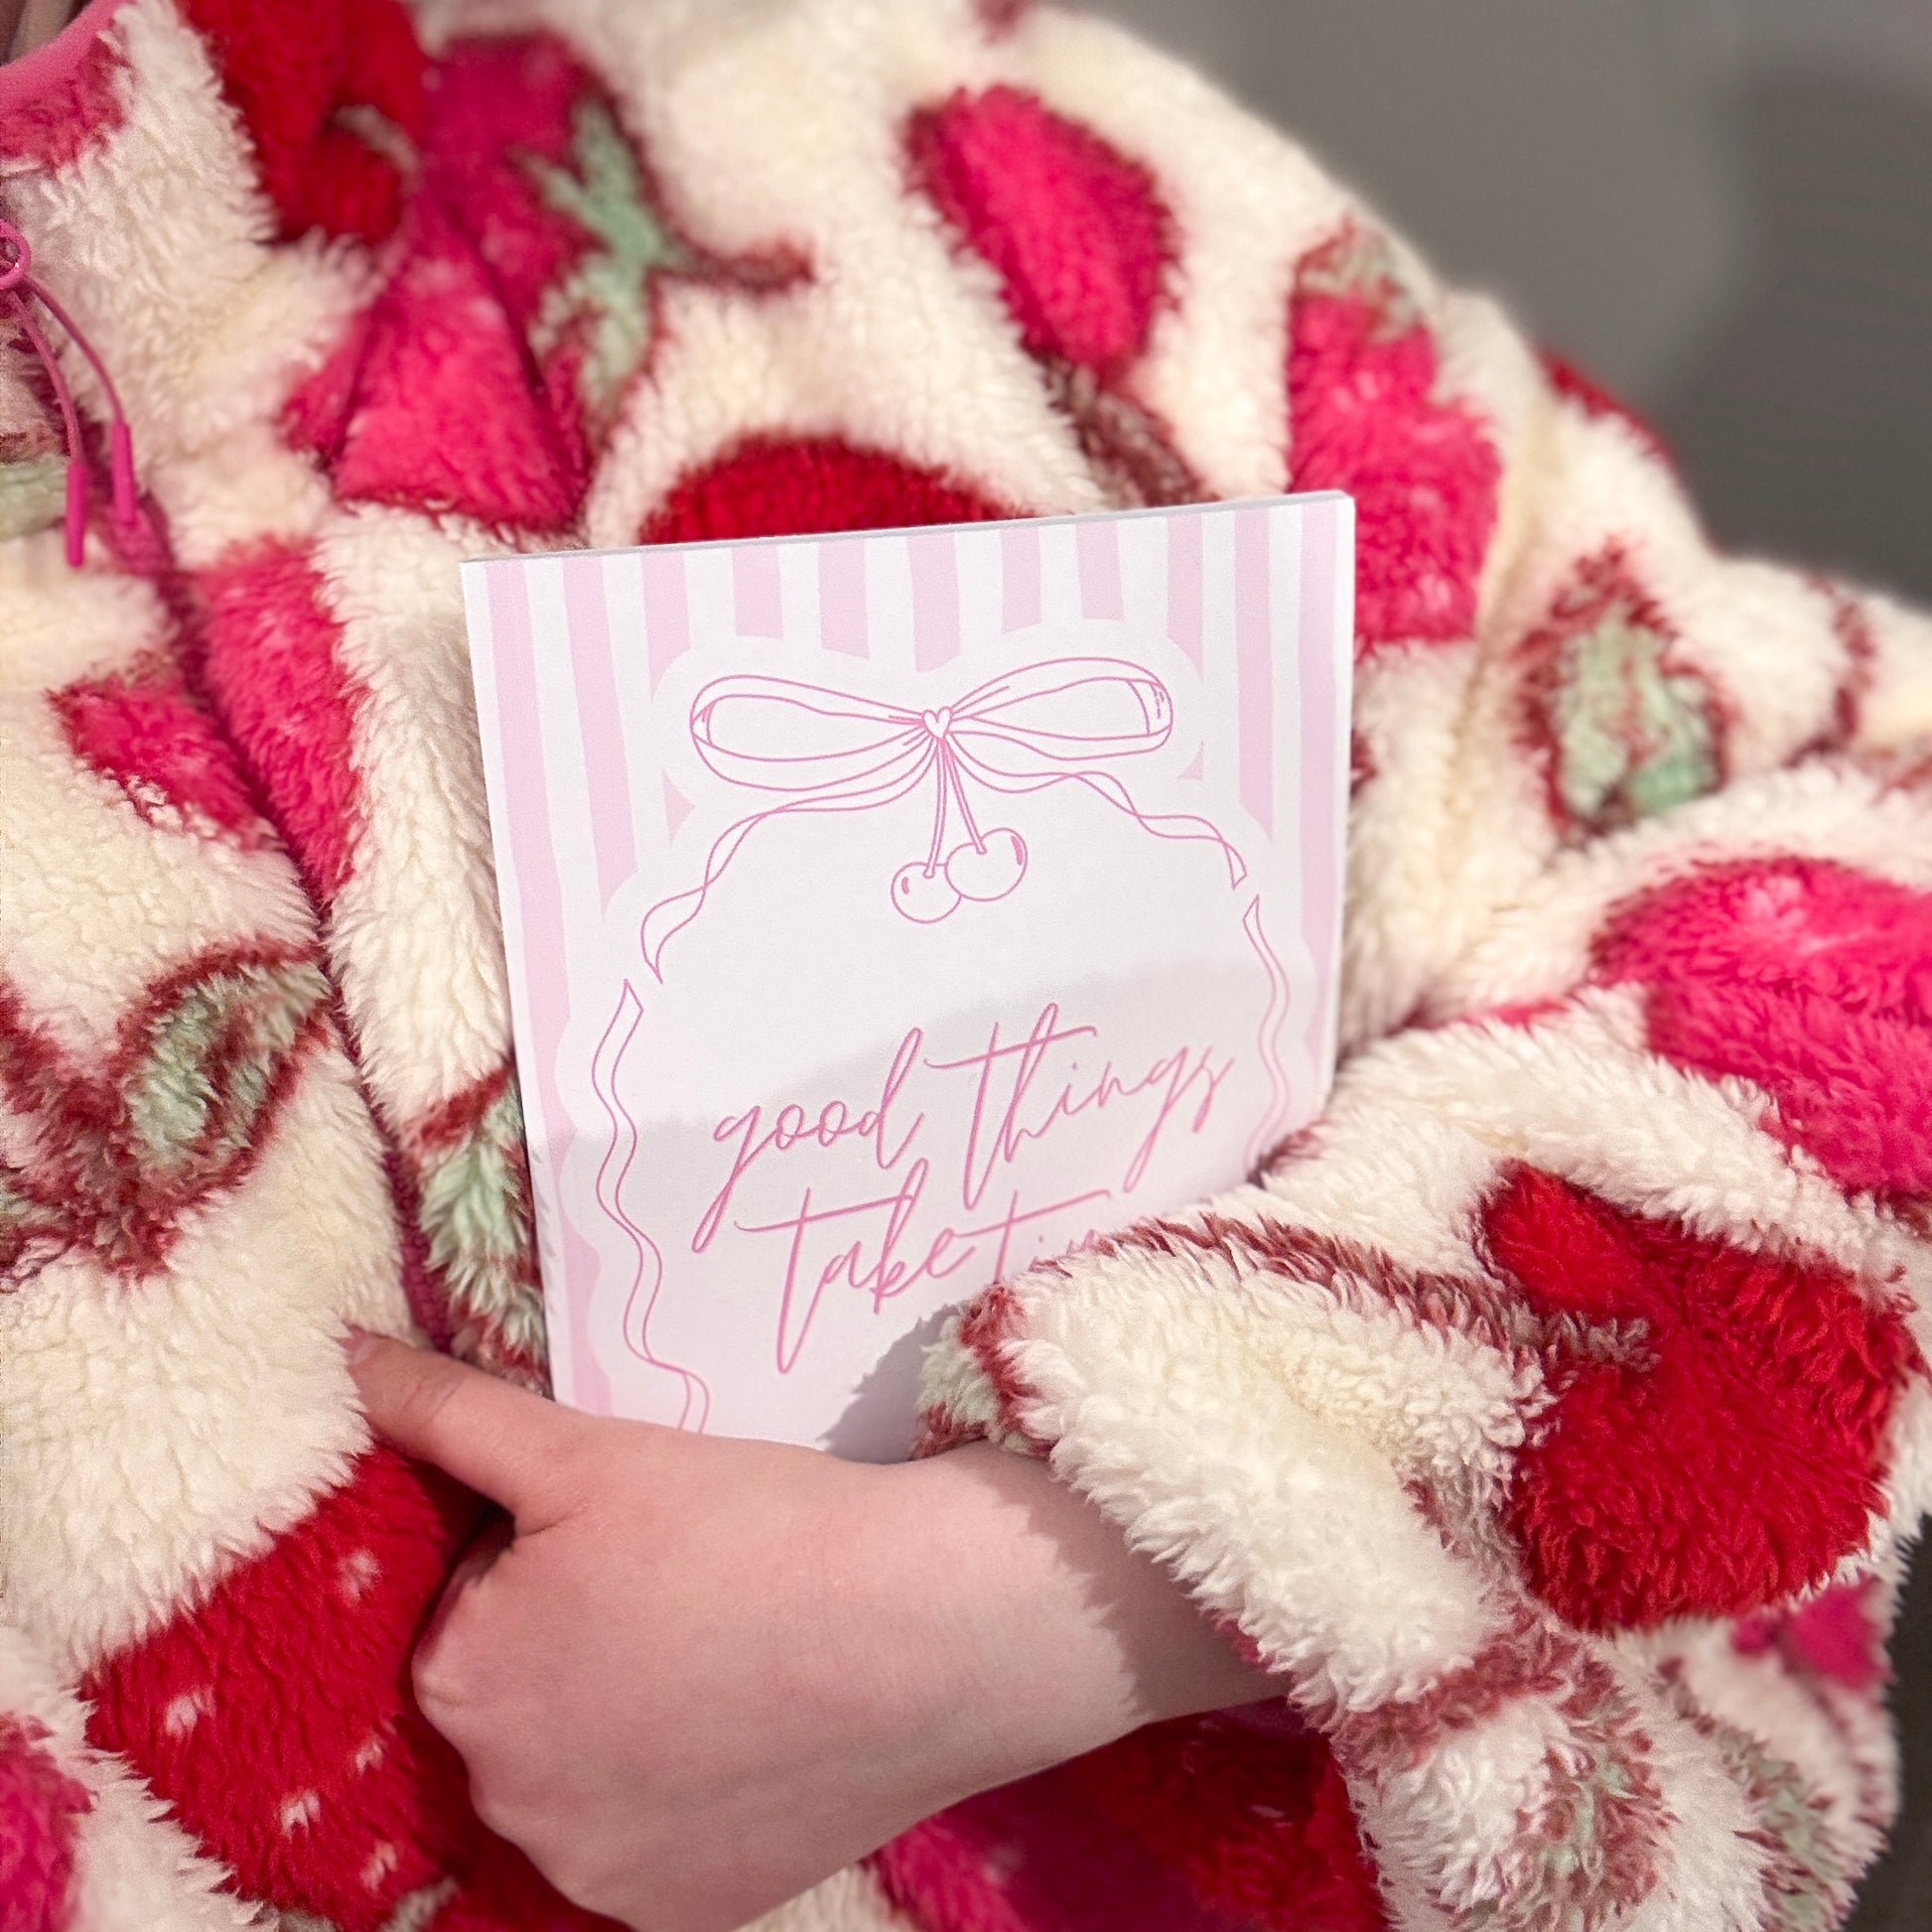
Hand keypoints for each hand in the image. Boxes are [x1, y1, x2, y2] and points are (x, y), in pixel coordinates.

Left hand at [347, 1334, 1276, 1930]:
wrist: (924, 1629)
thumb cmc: (747, 1524)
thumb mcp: (586, 1449)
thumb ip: (451, 1413)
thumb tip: (348, 1361)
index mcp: (463, 1683)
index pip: (475, 1610)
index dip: (554, 1559)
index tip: (639, 1535)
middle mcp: (507, 1803)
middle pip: (524, 1700)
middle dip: (581, 1645)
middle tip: (691, 1586)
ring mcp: (600, 1874)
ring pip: (588, 1777)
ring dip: (631, 1726)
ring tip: (732, 1652)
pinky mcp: (687, 1916)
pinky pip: (658, 1845)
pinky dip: (690, 1800)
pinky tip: (753, 1733)